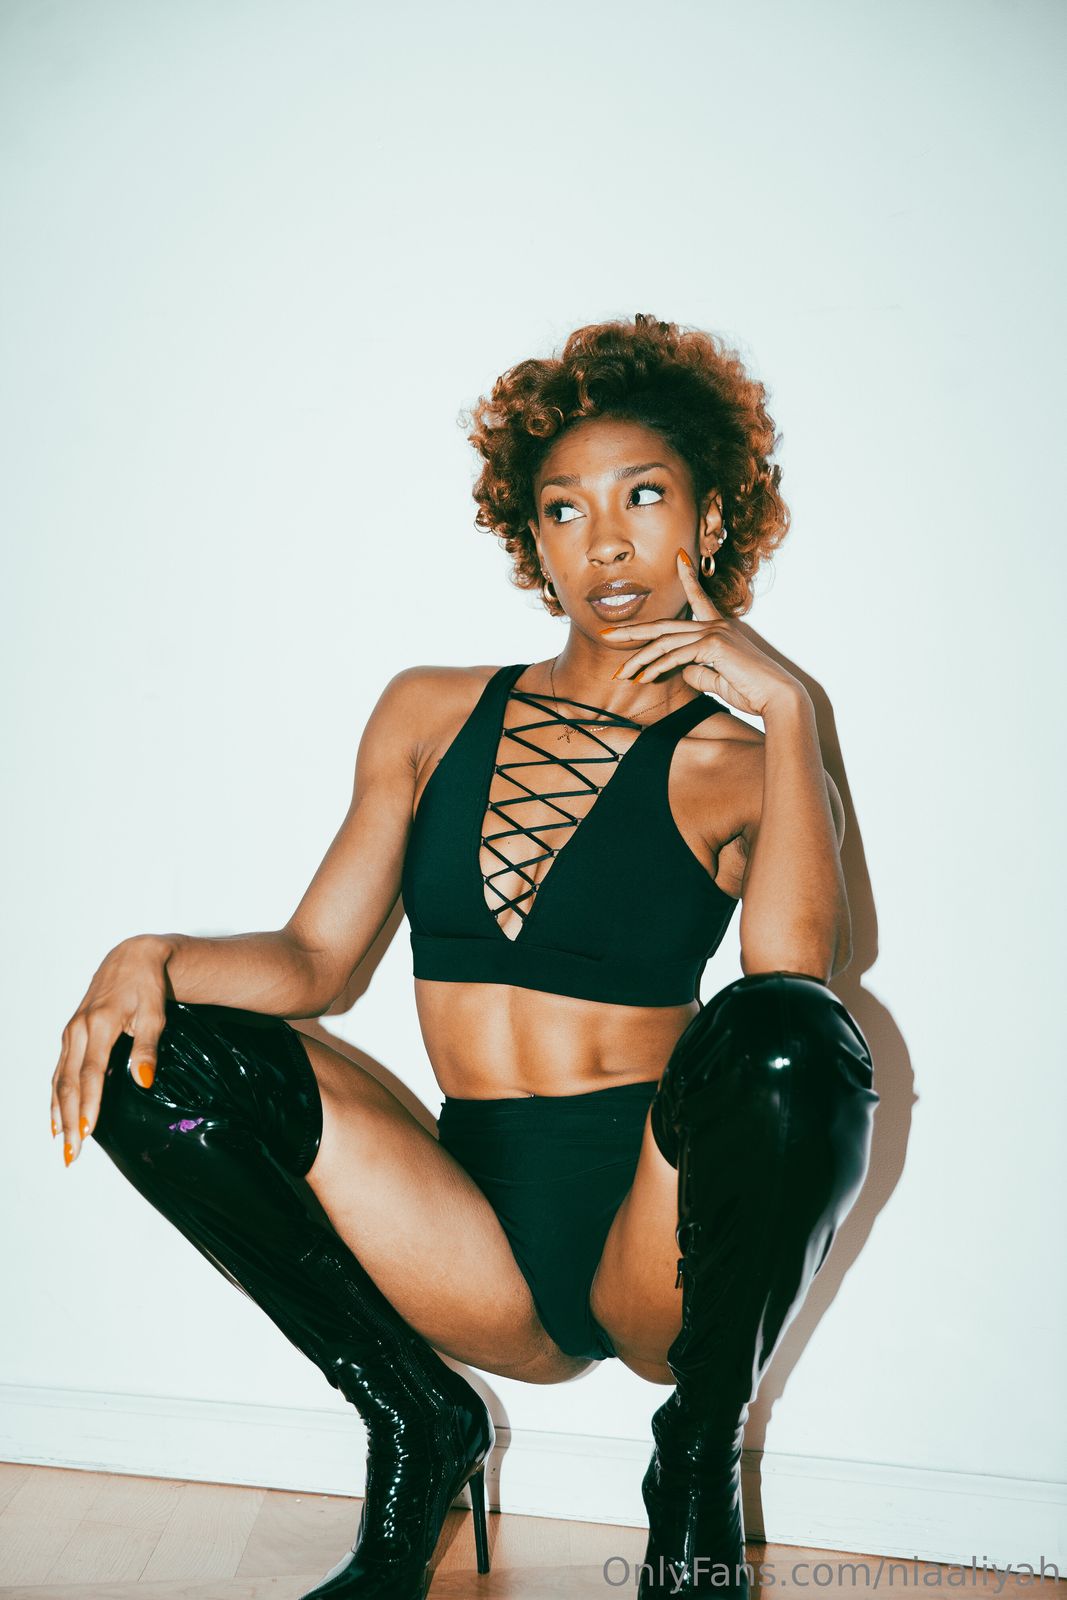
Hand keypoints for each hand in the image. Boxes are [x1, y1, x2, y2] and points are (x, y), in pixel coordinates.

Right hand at [51, 935, 170, 1166]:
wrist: (132, 959)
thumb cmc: (147, 986)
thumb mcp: (155, 1013)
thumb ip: (148, 1047)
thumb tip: (143, 1080)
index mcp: (99, 1024)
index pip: (91, 1072)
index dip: (89, 1104)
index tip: (87, 1132)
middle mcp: (78, 1030)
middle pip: (69, 1082)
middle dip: (69, 1120)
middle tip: (71, 1154)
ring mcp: (71, 1032)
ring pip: (59, 1079)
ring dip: (59, 1113)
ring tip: (62, 1144)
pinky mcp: (70, 1035)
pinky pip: (59, 1070)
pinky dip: (56, 1096)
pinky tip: (57, 1118)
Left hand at [599, 548, 805, 718]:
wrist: (776, 697)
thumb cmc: (752, 690)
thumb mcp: (717, 680)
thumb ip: (697, 672)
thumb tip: (679, 671)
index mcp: (720, 629)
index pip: (699, 598)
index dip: (687, 578)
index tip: (679, 557)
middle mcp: (716, 625)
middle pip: (664, 626)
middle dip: (633, 631)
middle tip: (606, 634)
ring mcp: (715, 632)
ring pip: (666, 643)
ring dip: (639, 660)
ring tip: (620, 674)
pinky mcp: (714, 646)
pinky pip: (676, 656)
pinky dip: (657, 668)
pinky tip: (642, 678)